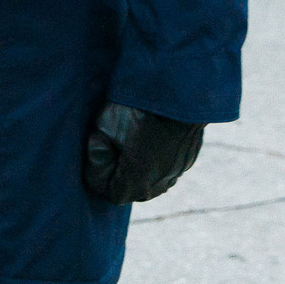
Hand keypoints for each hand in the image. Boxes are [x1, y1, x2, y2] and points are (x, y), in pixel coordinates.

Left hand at [82, 103, 202, 204]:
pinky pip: (165, 167)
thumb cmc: (136, 108)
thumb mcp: (104, 127)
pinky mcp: (187, 160)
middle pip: (130, 189)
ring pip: (149, 179)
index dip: (98, 171)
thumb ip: (97, 152)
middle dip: (116, 172)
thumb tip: (102, 159)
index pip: (109, 192)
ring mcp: (176, 172)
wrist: (176, 91)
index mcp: (138, 181)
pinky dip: (154, 157)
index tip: (99, 146)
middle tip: (111, 142)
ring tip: (130, 138)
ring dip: (136, 166)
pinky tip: (149, 135)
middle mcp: (160, 184)